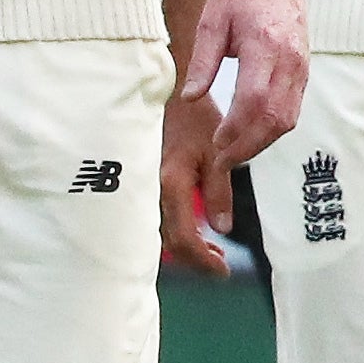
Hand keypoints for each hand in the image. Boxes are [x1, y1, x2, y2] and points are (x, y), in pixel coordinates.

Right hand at [158, 84, 234, 274]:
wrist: (164, 93)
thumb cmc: (193, 117)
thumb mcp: (216, 152)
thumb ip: (219, 191)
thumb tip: (223, 228)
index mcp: (170, 184)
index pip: (184, 238)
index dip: (203, 260)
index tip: (223, 270)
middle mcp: (149, 190)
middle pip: (169, 242)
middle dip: (195, 258)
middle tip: (219, 263)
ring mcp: (142, 187)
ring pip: (159, 231)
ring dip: (185, 245)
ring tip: (211, 248)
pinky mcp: (141, 183)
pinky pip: (154, 217)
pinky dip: (174, 229)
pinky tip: (192, 228)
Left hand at [186, 0, 309, 173]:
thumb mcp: (211, 22)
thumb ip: (203, 62)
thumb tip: (190, 98)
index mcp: (264, 45)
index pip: (254, 99)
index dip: (236, 128)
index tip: (215, 143)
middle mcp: (289, 60)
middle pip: (274, 117)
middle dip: (248, 146)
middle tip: (222, 162)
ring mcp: (301, 67)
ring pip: (288, 119)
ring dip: (262, 143)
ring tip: (235, 154)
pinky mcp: (304, 72)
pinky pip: (293, 110)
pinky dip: (273, 130)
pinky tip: (252, 136)